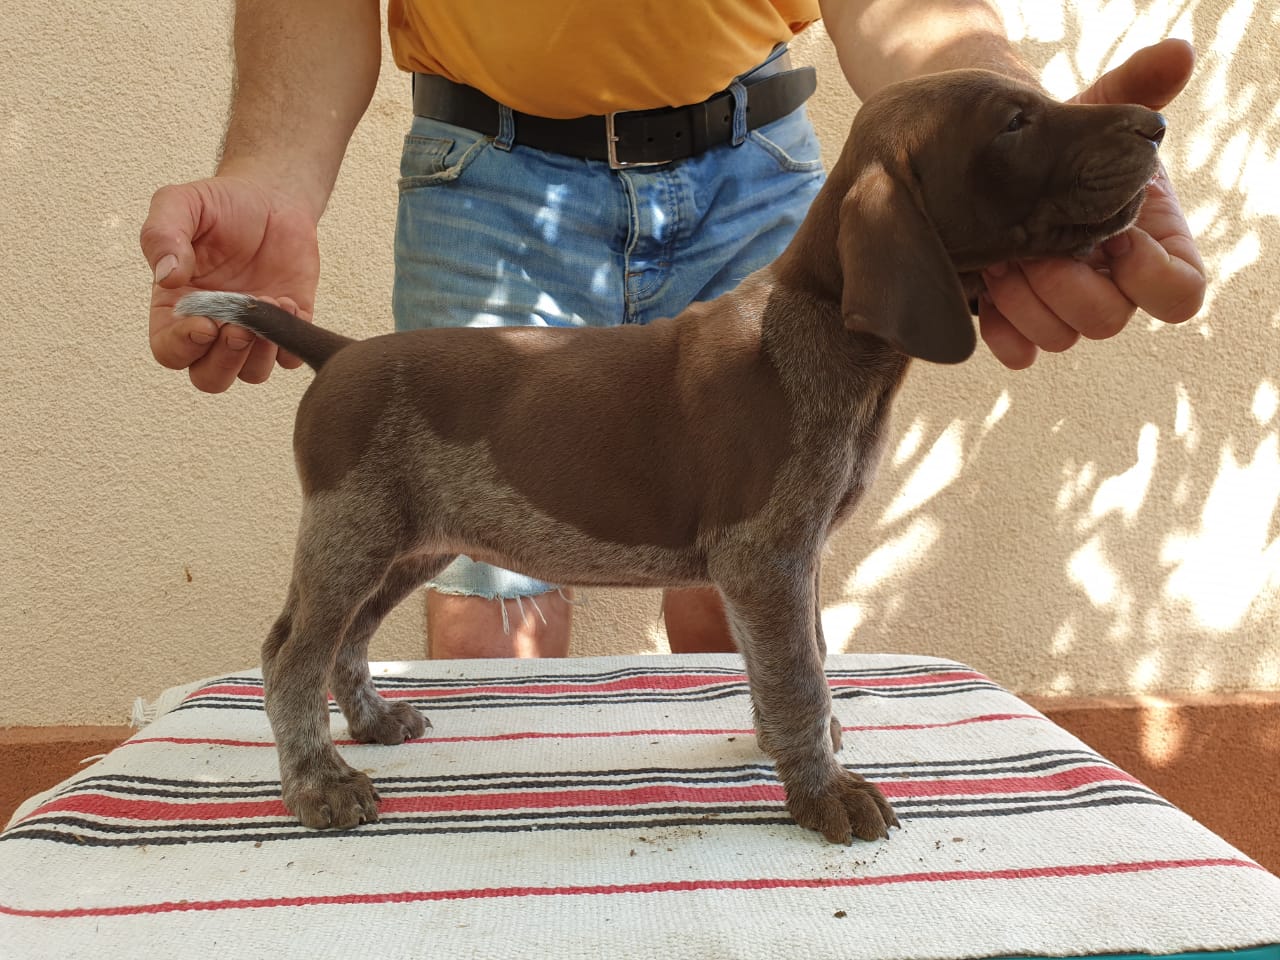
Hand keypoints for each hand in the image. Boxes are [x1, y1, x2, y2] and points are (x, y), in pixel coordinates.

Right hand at [140, 176, 320, 392]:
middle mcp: (212, 328)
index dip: (183, 347)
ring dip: (259, 351)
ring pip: (251, 374)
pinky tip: (287, 302)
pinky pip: (289, 357)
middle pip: (210, 378)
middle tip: (239, 328)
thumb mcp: (179, 204)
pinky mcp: (287, 326)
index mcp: (175, 308)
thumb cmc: (219, 205)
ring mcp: (251, 331)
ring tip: (268, 304)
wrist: (271, 198)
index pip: (170, 352)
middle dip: (224, 361)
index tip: (204, 324)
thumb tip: (166, 277)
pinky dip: (289, 341)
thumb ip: (162, 235)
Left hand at [978, 38, 1206, 368]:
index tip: (1115, 235)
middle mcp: (1112, 287)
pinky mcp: (1020, 324)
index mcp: (1149, 246)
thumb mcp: (1092, 118)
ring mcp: (1065, 310)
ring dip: (1025, 301)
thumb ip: (1132, 92)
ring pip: (1060, 338)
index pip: (1180, 294)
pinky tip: (982, 293)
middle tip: (1032, 246)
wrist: (996, 169)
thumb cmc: (1058, 148)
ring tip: (999, 257)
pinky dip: (1001, 330)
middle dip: (1066, 285)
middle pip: (1108, 321)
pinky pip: (1019, 352)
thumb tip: (1174, 57)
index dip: (1150, 275)